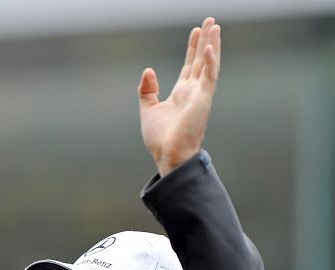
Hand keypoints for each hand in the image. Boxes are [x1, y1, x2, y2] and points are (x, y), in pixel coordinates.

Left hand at [139, 17, 220, 176]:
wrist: (167, 156)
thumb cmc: (160, 139)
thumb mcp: (148, 110)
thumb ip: (147, 90)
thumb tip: (148, 70)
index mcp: (182, 93)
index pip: (191, 66)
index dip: (193, 48)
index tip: (196, 31)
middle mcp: (194, 92)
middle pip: (202, 60)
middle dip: (207, 40)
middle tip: (211, 21)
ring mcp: (200, 95)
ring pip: (209, 65)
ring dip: (213, 45)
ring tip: (215, 26)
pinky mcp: (203, 101)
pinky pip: (209, 78)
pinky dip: (210, 63)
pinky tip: (210, 48)